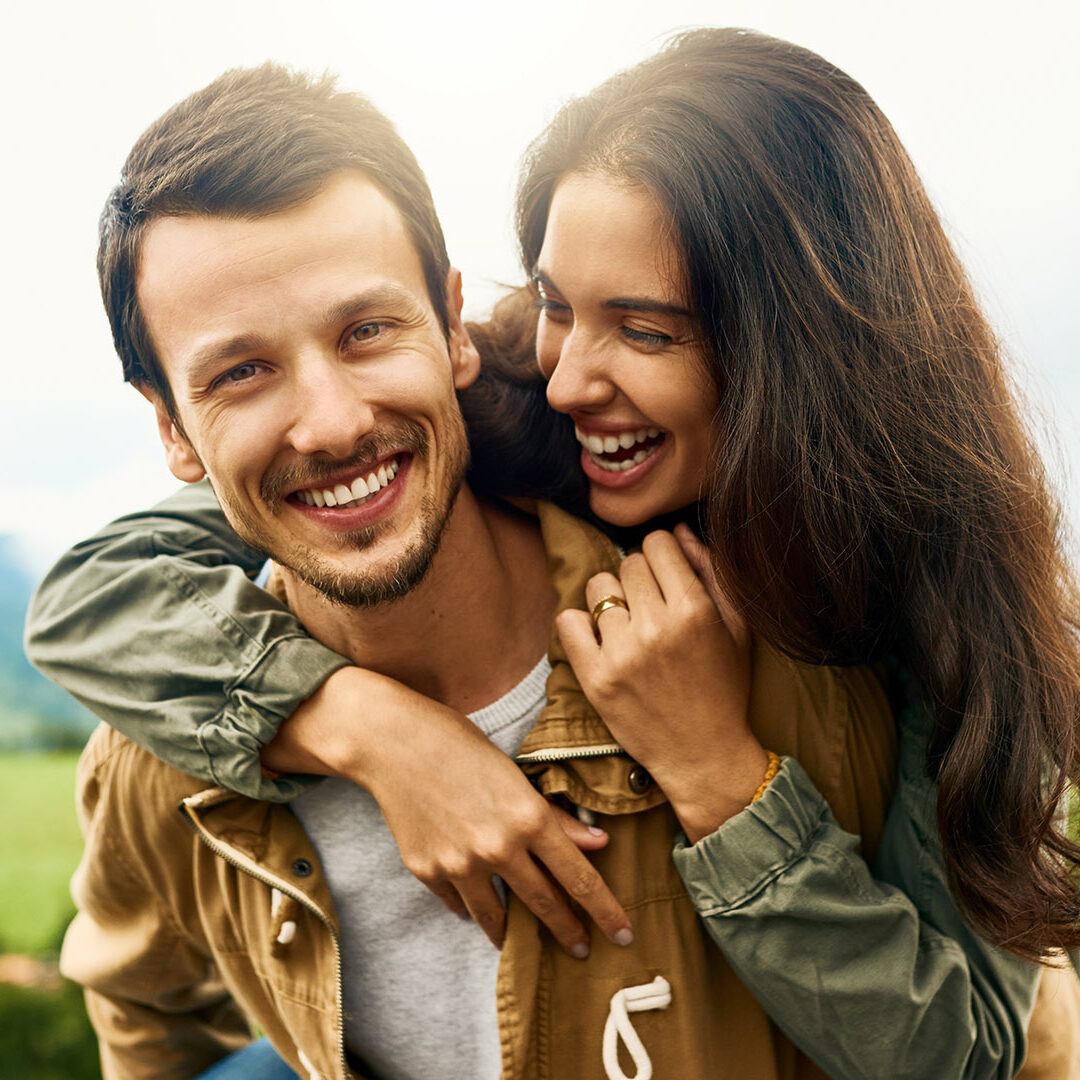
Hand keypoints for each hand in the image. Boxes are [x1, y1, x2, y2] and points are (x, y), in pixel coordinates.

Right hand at [263, 667, 632, 955]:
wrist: (390, 742)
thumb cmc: (457, 743)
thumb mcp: (514, 772)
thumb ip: (554, 816)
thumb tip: (599, 842)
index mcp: (527, 817)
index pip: (579, 877)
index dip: (604, 910)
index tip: (623, 934)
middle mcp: (497, 847)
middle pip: (544, 904)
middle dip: (569, 932)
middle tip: (583, 950)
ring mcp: (459, 864)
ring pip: (497, 917)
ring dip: (513, 930)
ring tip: (522, 935)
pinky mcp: (427, 871)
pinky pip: (458, 903)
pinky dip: (470, 904)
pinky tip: (475, 900)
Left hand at [557, 526, 766, 840]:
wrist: (703, 755)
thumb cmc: (723, 688)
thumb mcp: (736, 627)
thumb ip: (711, 572)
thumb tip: (677, 530)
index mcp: (694, 610)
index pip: (657, 543)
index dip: (662, 556)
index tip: (666, 577)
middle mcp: (656, 628)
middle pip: (627, 563)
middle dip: (639, 579)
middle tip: (651, 608)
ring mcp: (621, 654)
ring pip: (598, 587)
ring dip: (611, 600)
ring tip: (628, 627)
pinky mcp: (594, 678)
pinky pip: (568, 622)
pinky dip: (581, 626)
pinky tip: (602, 640)